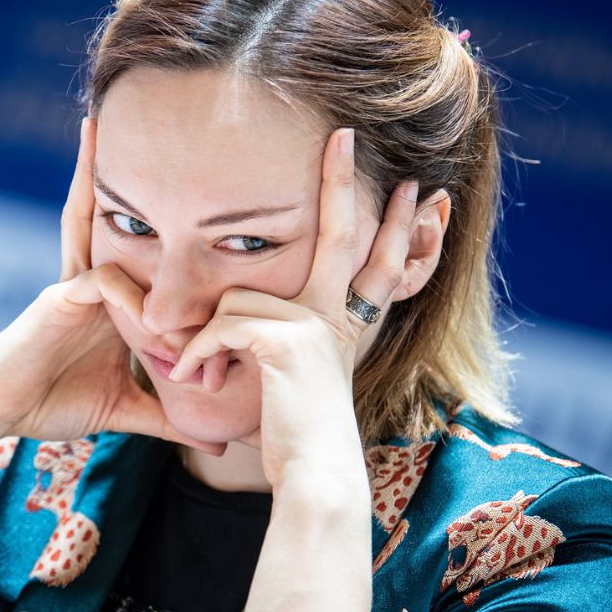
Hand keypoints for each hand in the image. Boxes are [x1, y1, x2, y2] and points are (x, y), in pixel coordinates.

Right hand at [0, 117, 226, 457]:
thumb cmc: (51, 403)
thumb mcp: (124, 410)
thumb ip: (169, 418)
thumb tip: (217, 444)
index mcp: (105, 299)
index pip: (131, 241)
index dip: (147, 209)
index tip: (176, 178)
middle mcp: (90, 282)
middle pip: (105, 212)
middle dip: (108, 166)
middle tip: (126, 117)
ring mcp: (72, 287)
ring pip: (98, 227)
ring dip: (110, 188)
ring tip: (119, 144)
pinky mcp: (57, 302)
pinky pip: (101, 282)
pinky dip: (129, 293)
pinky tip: (149, 306)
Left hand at [168, 127, 419, 490]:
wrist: (316, 477)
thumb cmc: (299, 437)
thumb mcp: (295, 380)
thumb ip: (278, 340)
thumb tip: (244, 314)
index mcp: (340, 321)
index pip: (371, 261)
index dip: (396, 226)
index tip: (417, 191)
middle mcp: (335, 315)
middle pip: (342, 233)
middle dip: (345, 181)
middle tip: (347, 134)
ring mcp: (315, 324)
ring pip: (239, 295)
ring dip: (209, 337)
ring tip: (198, 373)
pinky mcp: (287, 341)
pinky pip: (222, 324)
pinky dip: (198, 354)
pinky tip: (194, 380)